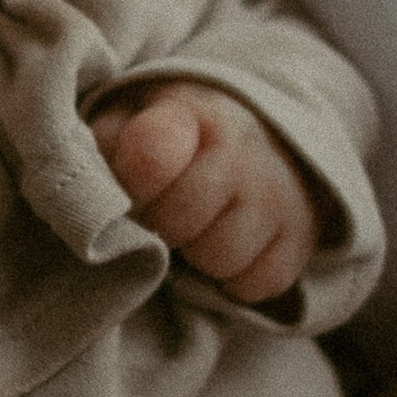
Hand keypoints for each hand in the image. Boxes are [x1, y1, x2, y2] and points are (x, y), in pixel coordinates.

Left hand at [94, 82, 318, 303]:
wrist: (263, 133)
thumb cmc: (177, 135)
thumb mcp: (132, 118)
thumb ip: (103, 144)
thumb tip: (93, 191)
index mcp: (191, 111)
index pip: (150, 156)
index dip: (130, 186)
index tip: (132, 189)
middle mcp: (244, 146)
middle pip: (179, 221)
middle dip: (160, 226)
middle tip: (161, 214)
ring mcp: (279, 191)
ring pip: (219, 258)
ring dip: (197, 256)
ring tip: (196, 230)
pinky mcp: (304, 234)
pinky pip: (255, 285)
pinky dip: (235, 279)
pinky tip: (227, 247)